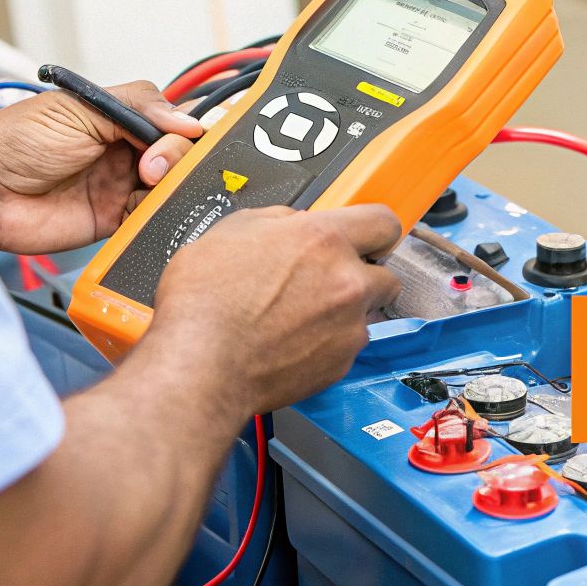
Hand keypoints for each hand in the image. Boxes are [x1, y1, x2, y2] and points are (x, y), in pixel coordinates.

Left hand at [0, 81, 204, 252]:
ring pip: (169, 183)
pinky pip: (151, 216)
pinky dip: (158, 212)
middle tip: (151, 165)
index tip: (181, 134)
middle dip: (174, 155)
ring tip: (149, 183)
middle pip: (174, 151)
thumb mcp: (75, 108)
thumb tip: (186, 118)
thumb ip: (134, 108)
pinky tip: (148, 206)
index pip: (165, 118)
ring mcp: (118, 185)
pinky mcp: (113, 219)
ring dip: (170, 183)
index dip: (178, 126)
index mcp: (112, 118)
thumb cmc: (13, 145)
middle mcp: (119, 150)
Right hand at [135, 205, 403, 419]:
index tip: (368, 239)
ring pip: (367, 314)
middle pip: (386, 274)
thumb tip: (294, 224)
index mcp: (323, 240)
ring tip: (301, 317)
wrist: (200, 364)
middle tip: (328, 282)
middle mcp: (347, 282)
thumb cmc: (205, 302)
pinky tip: (293, 342)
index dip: (375, 231)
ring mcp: (349, 326)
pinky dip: (328, 344)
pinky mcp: (340, 364)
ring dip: (345, 312)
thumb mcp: (232, 231)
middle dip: (362, 276)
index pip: (384, 222)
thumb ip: (278, 221)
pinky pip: (347, 347)